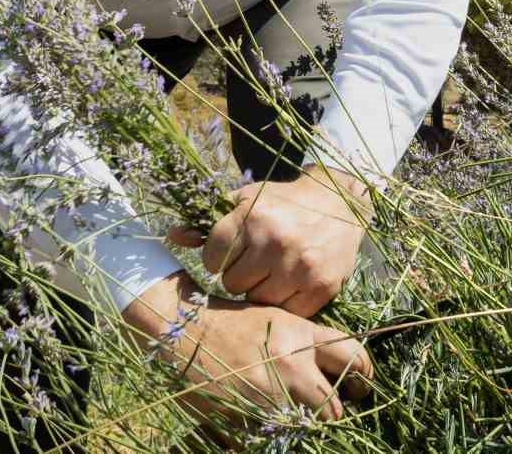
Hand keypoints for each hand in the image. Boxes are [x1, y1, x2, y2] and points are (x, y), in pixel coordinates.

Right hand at [123, 270, 372, 424]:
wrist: (185, 330)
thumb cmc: (234, 323)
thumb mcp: (277, 320)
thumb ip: (309, 343)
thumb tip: (340, 371)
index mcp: (301, 335)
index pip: (353, 357)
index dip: (364, 375)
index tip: (361, 384)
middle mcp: (289, 363)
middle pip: (334, 406)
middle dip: (336, 413)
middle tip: (334, 412)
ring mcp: (266, 393)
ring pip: (306, 427)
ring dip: (306, 426)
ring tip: (299, 418)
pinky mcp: (243, 415)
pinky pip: (273, 436)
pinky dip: (275, 433)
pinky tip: (268, 422)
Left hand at [168, 165, 370, 317]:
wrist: (340, 203)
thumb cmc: (285, 202)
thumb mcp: (246, 200)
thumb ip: (208, 222)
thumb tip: (171, 235)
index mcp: (253, 216)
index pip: (212, 258)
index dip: (219, 256)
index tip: (234, 250)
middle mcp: (275, 240)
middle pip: (232, 283)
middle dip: (241, 274)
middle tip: (257, 261)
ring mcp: (300, 266)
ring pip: (256, 301)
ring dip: (261, 290)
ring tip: (274, 271)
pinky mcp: (322, 287)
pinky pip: (286, 312)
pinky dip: (286, 302)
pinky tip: (292, 282)